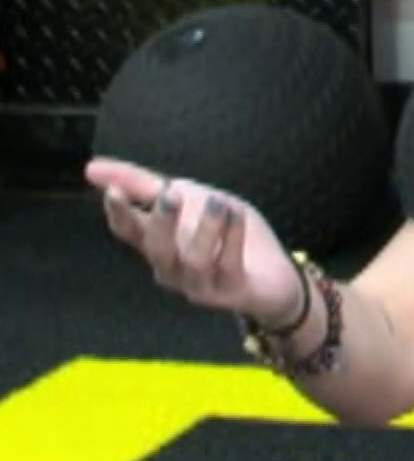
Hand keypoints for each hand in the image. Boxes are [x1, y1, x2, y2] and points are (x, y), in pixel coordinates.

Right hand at [87, 157, 306, 325]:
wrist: (274, 276)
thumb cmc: (224, 236)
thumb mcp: (188, 199)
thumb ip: (143, 185)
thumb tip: (91, 168)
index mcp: (158, 244)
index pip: (129, 232)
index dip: (119, 214)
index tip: (114, 192)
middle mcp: (173, 268)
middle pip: (157, 250)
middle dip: (161, 223)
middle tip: (170, 194)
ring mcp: (201, 284)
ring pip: (193, 261)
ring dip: (205, 228)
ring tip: (218, 201)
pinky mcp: (231, 292)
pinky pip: (228, 264)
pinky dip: (233, 237)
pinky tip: (238, 215)